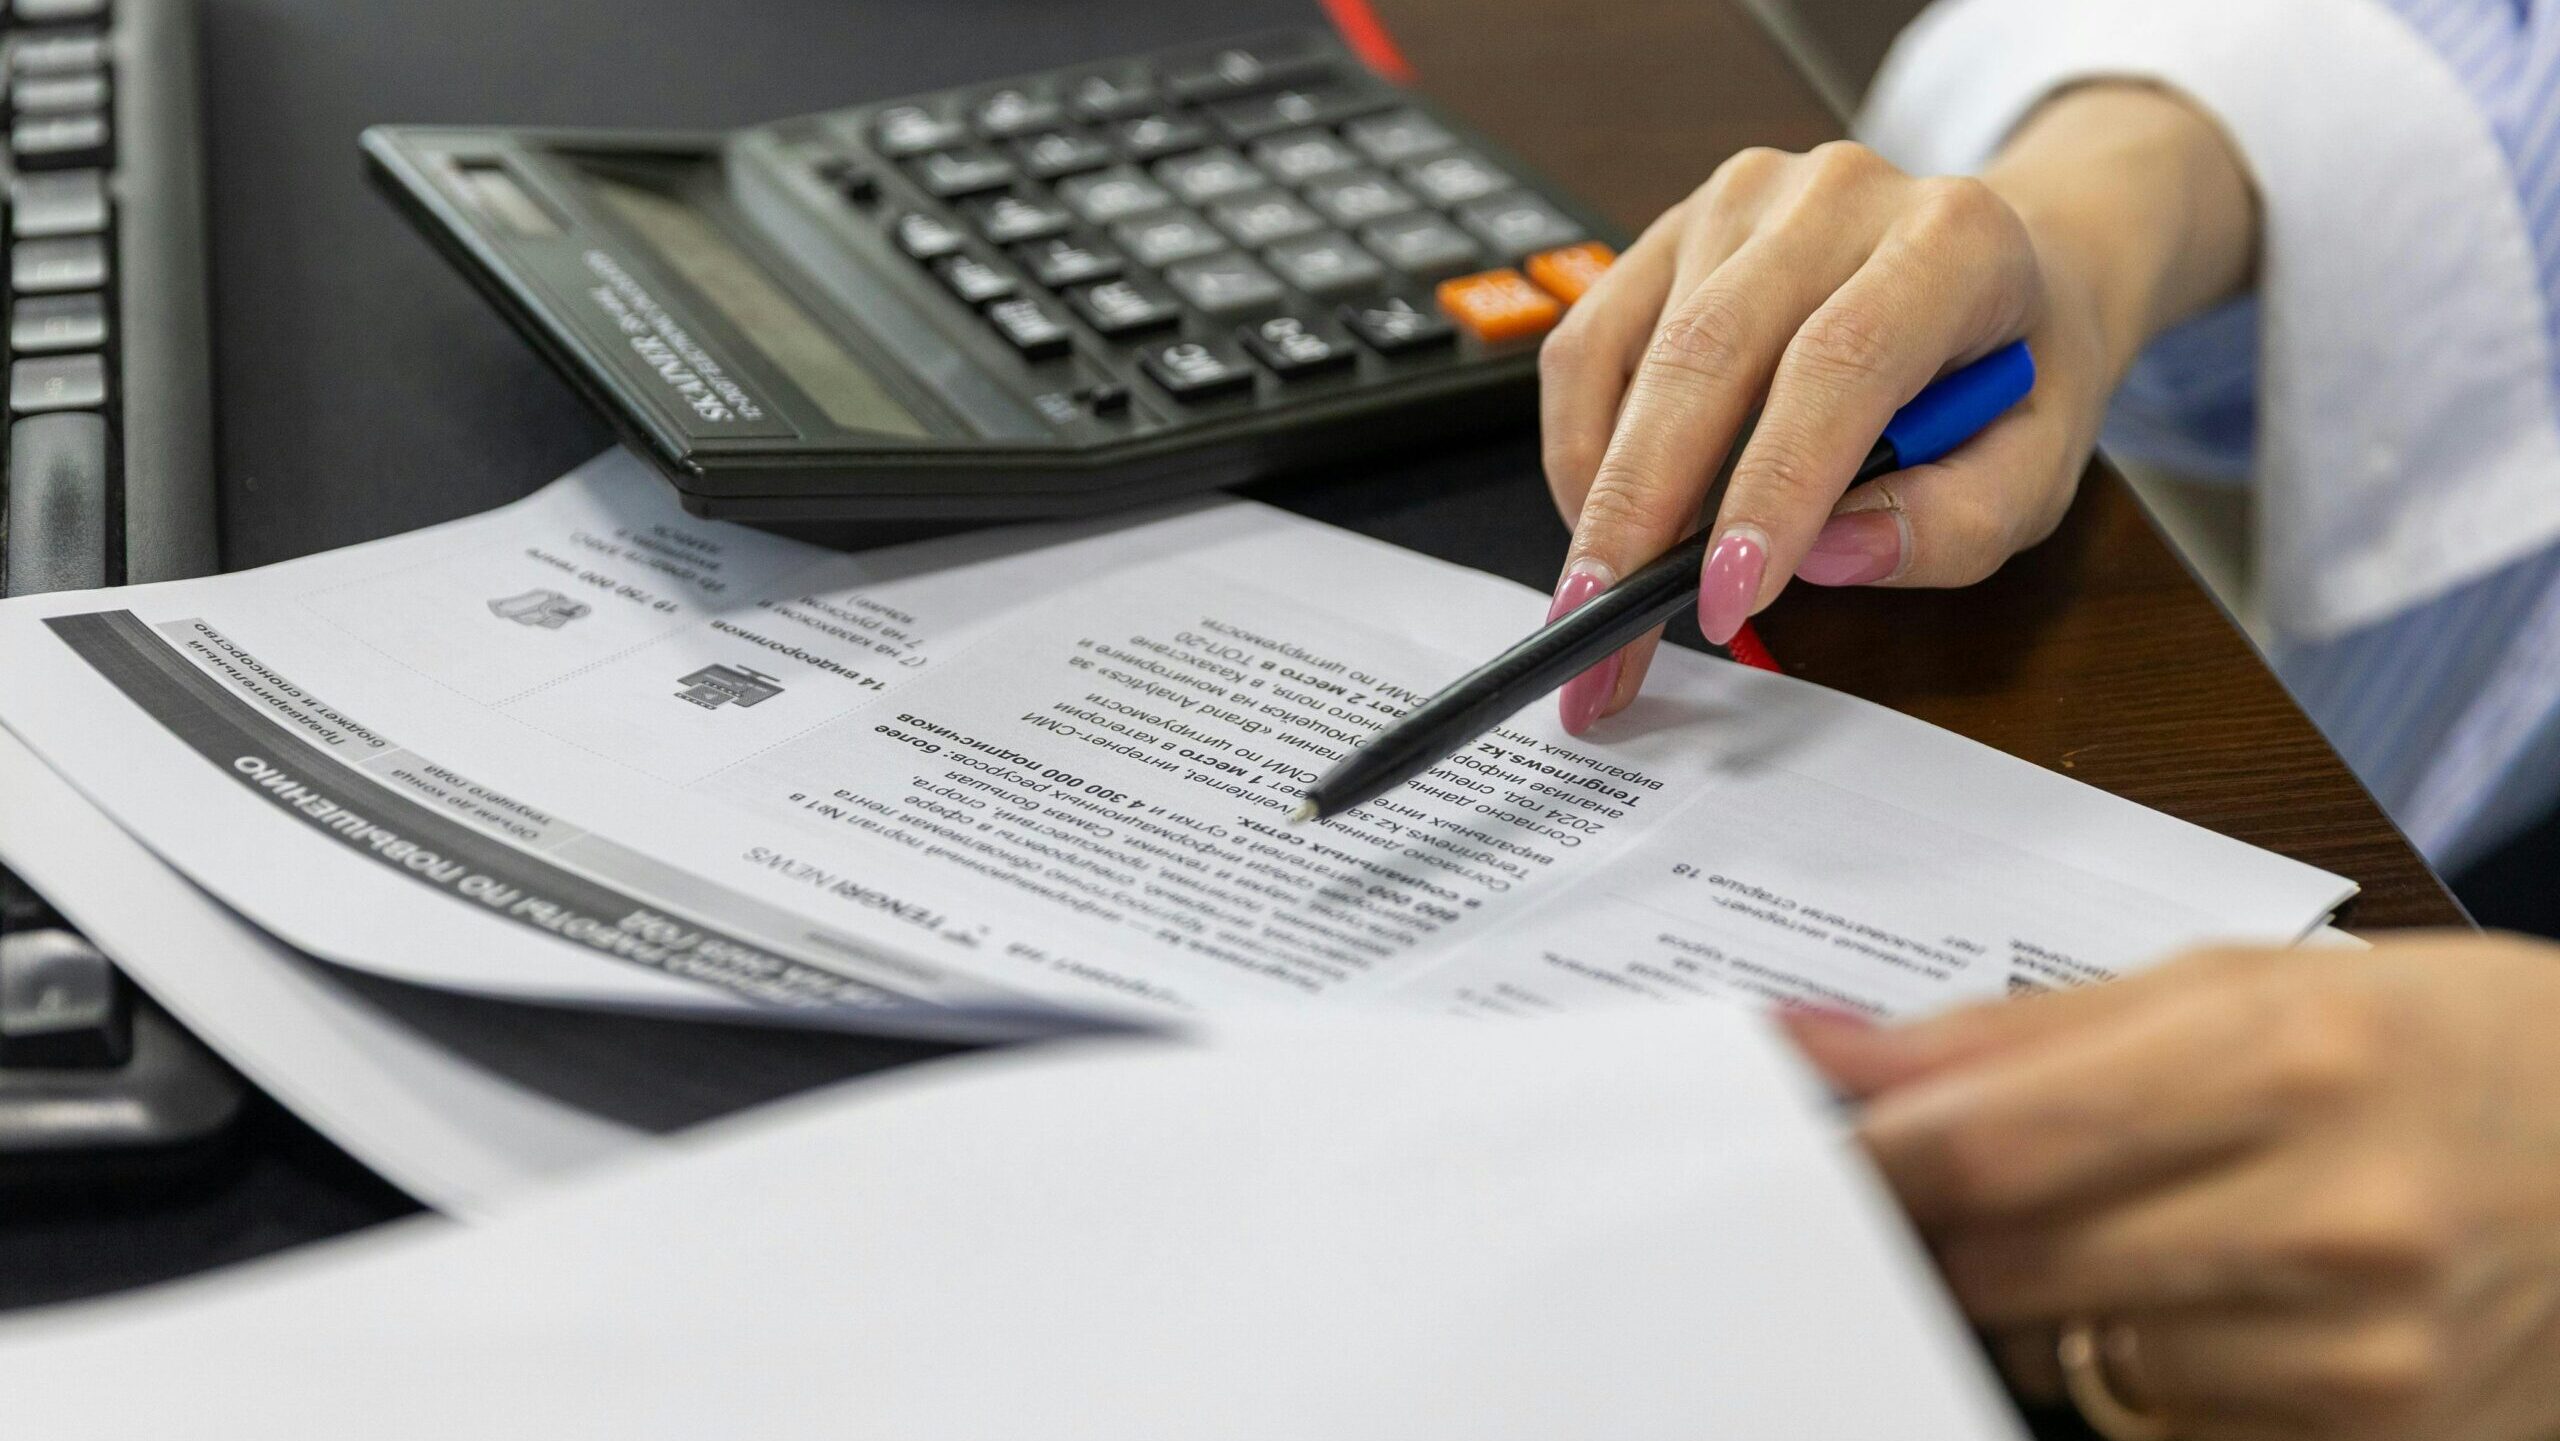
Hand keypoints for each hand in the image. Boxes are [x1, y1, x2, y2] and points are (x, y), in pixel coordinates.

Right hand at [1536, 84, 2255, 733]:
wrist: (2010, 267)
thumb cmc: (2012, 376)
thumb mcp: (2036, 473)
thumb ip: (1957, 522)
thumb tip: (1828, 557)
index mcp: (1953, 241)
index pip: (1840, 362)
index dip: (1772, 487)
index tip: (1725, 597)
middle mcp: (1838, 197)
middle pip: (1708, 352)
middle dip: (1640, 509)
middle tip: (1600, 626)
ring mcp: (1741, 202)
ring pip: (1633, 353)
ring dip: (1600, 494)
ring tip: (1595, 600)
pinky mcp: (1668, 232)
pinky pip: (1586, 343)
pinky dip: (1578, 445)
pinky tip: (1602, 516)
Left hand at [1786, 936, 2559, 1439]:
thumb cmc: (2428, 1046)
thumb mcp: (2241, 985)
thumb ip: (2015, 1030)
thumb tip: (1819, 1052)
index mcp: (2286, 1056)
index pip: (1987, 1144)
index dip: (1858, 1163)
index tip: (1779, 1153)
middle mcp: (2330, 1219)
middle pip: (2005, 1266)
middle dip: (1919, 1235)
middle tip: (1892, 1196)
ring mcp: (2362, 1363)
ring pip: (2069, 1360)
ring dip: (2028, 1303)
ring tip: (2093, 1232)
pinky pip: (2164, 1425)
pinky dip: (2136, 1370)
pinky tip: (2198, 1304)